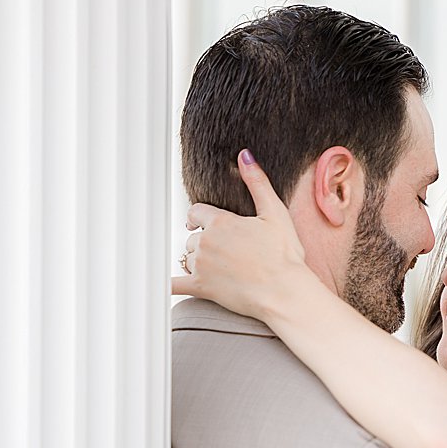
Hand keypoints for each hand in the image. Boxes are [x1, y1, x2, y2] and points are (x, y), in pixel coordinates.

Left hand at [172, 149, 313, 317]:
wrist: (284, 292)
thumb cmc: (284, 255)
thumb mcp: (275, 213)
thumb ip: (258, 183)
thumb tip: (245, 156)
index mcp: (221, 222)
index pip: (196, 213)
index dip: (200, 217)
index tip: (201, 223)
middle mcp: (206, 242)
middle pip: (192, 238)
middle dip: (204, 243)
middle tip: (224, 253)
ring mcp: (202, 265)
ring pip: (188, 259)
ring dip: (197, 262)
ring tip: (219, 270)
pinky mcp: (202, 287)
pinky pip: (175, 285)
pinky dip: (168, 284)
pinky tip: (162, 284)